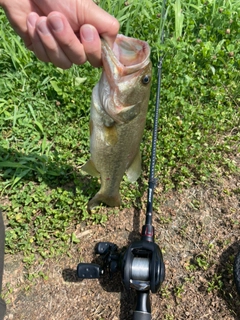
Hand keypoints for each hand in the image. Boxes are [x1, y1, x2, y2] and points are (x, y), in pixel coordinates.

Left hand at [0, 0, 118, 67]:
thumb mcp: (86, 6)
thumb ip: (106, 25)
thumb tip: (115, 45)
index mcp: (91, 36)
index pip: (100, 58)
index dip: (93, 49)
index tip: (85, 28)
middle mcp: (77, 46)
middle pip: (79, 60)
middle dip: (66, 39)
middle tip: (55, 16)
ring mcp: (59, 50)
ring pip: (62, 62)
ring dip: (50, 40)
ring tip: (41, 19)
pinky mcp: (42, 50)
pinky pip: (44, 57)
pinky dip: (37, 38)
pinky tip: (33, 20)